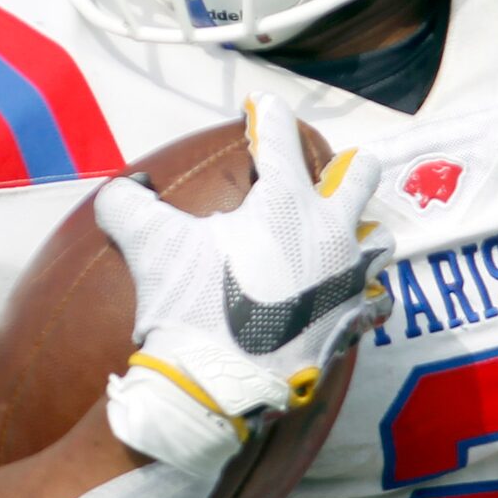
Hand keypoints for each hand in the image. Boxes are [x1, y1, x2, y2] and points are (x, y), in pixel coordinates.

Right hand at [95, 96, 392, 478]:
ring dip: (359, 233)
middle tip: (327, 170)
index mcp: (288, 202)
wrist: (216, 388)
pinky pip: (376, 298)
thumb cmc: (188, 308)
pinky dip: (364, 293)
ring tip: (339, 237)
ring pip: (377, 238)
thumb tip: (120, 188)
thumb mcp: (149, 246)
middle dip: (344, 167)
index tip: (260, 109)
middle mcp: (332, 231)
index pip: (281, 139)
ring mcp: (351, 277)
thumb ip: (128, 205)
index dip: (267, 117)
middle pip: (359, 175)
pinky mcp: (354, 320)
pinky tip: (349, 294)